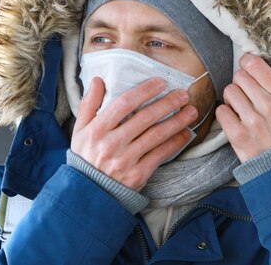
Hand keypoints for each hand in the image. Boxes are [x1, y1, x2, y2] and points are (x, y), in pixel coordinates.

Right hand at [71, 77, 196, 190]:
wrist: (89, 192)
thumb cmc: (85, 156)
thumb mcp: (79, 129)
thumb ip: (89, 104)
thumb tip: (98, 80)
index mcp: (97, 129)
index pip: (124, 103)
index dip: (144, 91)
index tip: (160, 82)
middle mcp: (112, 143)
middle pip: (145, 118)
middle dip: (167, 103)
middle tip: (183, 95)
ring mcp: (126, 160)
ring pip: (156, 135)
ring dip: (177, 122)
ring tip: (191, 112)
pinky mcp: (138, 174)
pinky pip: (160, 154)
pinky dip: (175, 143)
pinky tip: (185, 133)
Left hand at [215, 54, 270, 162]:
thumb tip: (249, 62)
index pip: (255, 65)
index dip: (247, 64)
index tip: (246, 69)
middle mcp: (269, 106)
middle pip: (239, 76)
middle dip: (240, 84)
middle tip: (246, 96)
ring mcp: (253, 121)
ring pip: (229, 91)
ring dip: (232, 99)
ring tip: (241, 109)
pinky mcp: (238, 135)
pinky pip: (221, 111)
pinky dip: (225, 115)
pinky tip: (235, 121)